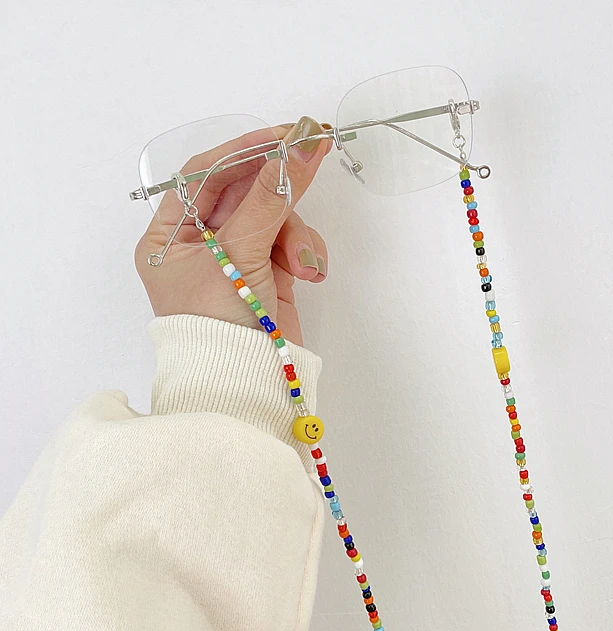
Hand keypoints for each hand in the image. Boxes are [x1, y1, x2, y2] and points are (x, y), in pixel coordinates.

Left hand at [135, 117, 331, 344]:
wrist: (244, 387)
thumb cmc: (221, 324)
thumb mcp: (240, 254)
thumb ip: (271, 197)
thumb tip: (301, 146)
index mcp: (170, 236)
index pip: (205, 175)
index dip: (244, 150)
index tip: (284, 134)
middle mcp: (201, 244)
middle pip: (246, 193)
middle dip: (279, 189)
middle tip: (316, 152)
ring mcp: (236, 260)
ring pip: (275, 218)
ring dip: (295, 235)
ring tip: (301, 265)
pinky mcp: (267, 277)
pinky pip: (290, 245)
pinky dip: (303, 255)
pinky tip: (307, 275)